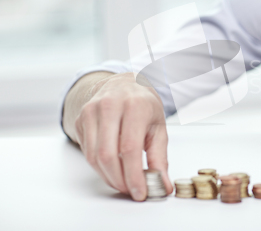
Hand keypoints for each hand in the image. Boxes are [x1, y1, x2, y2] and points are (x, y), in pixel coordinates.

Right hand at [71, 73, 172, 200]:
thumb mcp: (159, 127)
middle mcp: (110, 106)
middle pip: (108, 155)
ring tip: (123, 183)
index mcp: (134, 106)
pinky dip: (100, 167)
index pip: (130, 149)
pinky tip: (113, 169)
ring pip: (93, 156)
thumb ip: (160, 157)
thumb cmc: (144, 105)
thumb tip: (163, 185)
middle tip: (131, 191)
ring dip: (108, 177)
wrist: (124, 83)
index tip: (140, 193)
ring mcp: (91, 111)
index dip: (134, 176)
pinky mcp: (80, 119)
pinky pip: (87, 151)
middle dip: (119, 180)